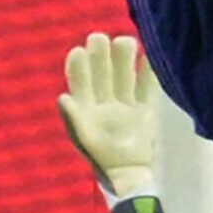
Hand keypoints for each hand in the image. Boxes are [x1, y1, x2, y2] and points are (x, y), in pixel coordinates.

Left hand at [57, 32, 158, 197]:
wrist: (128, 174)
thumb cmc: (101, 157)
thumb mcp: (84, 138)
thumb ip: (73, 118)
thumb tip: (62, 97)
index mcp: (86, 107)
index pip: (80, 81)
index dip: (78, 66)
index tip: (78, 51)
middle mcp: (104, 101)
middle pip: (102, 73)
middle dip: (100, 56)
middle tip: (99, 37)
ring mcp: (125, 104)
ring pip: (124, 75)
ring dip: (124, 59)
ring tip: (125, 40)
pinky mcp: (144, 109)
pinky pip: (146, 86)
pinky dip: (148, 72)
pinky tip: (149, 56)